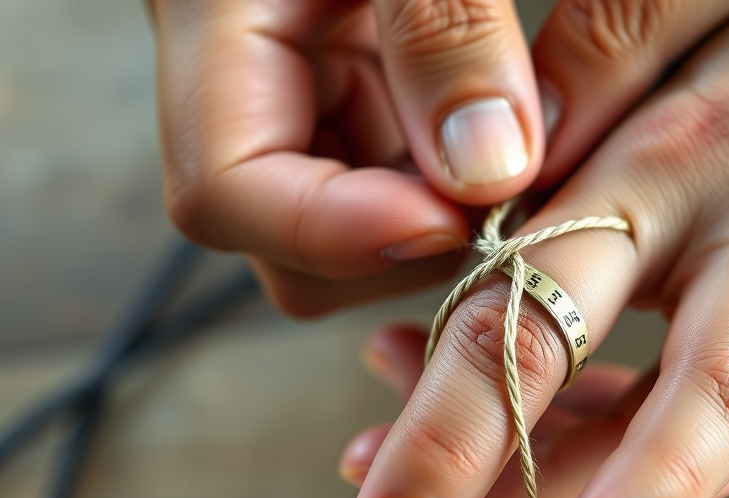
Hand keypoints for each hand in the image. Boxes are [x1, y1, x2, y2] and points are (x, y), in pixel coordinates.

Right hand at [150, 0, 550, 314]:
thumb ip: (447, 26)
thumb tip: (487, 172)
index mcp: (217, 22)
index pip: (222, 191)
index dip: (332, 231)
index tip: (453, 219)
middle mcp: (247, 86)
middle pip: (285, 242)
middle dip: (394, 241)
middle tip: (502, 193)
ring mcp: (301, 106)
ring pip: (341, 242)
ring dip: (430, 226)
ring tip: (509, 161)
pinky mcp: (353, 111)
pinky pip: (390, 197)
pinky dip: (448, 199)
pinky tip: (496, 148)